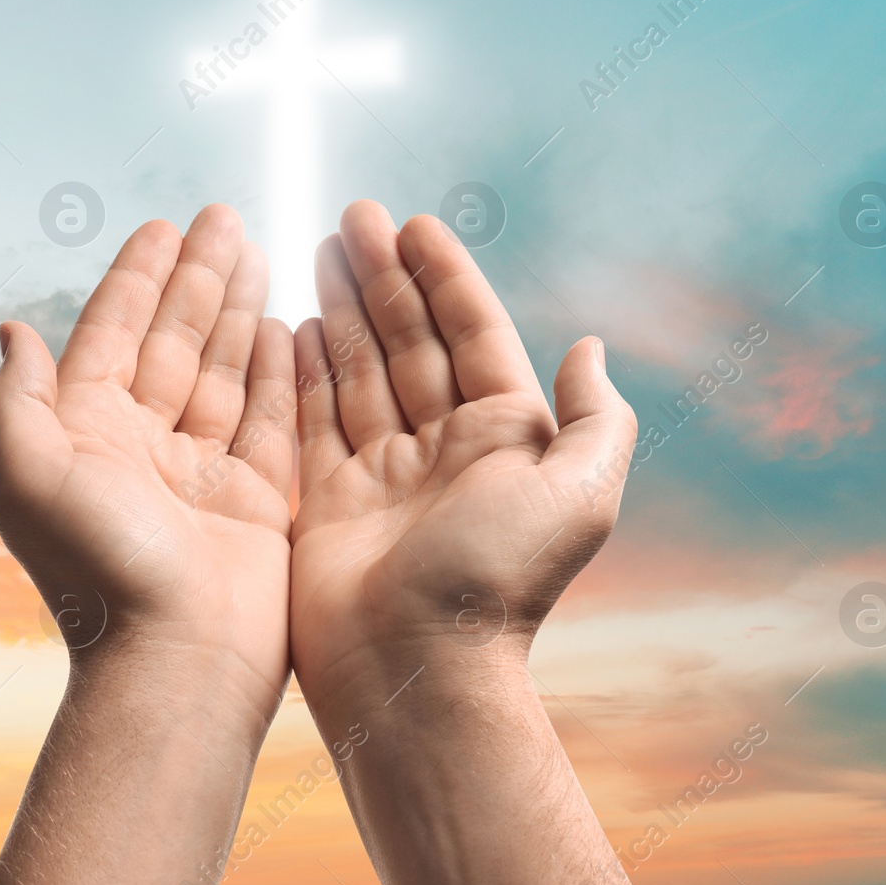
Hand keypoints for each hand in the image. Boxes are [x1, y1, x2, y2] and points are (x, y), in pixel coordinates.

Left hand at [0, 205, 298, 884]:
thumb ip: (16, 398)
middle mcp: (143, 448)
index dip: (138, 279)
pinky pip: (272, 419)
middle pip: (175, 342)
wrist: (178, 661)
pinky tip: (289, 324)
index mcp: (86, 436)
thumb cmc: (98, 570)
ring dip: (239, 311)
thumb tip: (12, 329)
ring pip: (225, 372)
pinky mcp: (258, 500)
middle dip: (198, 279)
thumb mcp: (30, 475)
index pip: (114, 335)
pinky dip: (280, 371)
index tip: (162, 227)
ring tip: (261, 251)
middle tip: (226, 218)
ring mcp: (204, 473)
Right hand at [286, 200, 653, 884]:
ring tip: (319, 250)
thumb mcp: (580, 492)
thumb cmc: (497, 582)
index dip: (444, 276)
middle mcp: (443, 448)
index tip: (414, 223)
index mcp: (503, 438)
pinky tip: (290, 324)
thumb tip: (589, 347)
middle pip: (409, 342)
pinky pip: (312, 419)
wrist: (414, 669)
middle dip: (382, 277)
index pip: (470, 334)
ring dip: (341, 310)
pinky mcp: (326, 500)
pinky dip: (301, 371)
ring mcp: (381, 473)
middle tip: (353, 216)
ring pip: (359, 371)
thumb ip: (595, 417)